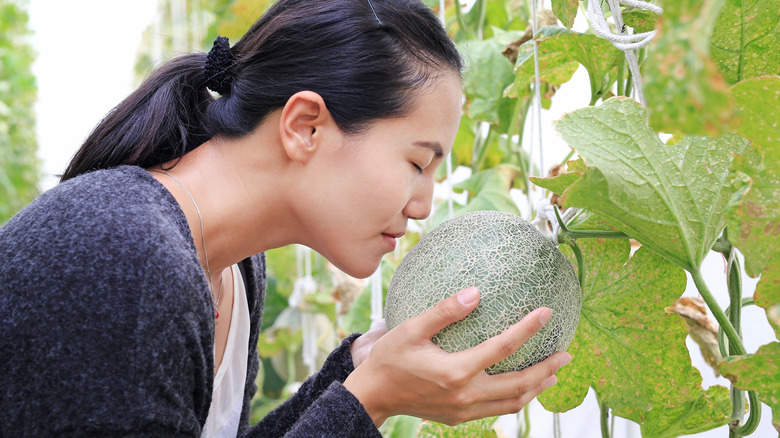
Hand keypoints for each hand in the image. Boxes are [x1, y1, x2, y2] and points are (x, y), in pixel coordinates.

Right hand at [343, 287, 571, 426]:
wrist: (372, 397)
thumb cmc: (390, 360)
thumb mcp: (411, 329)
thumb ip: (444, 312)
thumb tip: (476, 293)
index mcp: (457, 371)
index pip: (504, 347)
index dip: (529, 328)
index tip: (547, 313)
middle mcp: (466, 394)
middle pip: (520, 384)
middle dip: (547, 369)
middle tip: (567, 354)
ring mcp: (464, 410)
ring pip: (512, 403)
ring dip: (536, 388)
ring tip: (553, 374)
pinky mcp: (459, 417)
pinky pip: (497, 409)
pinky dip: (516, 398)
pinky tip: (521, 387)